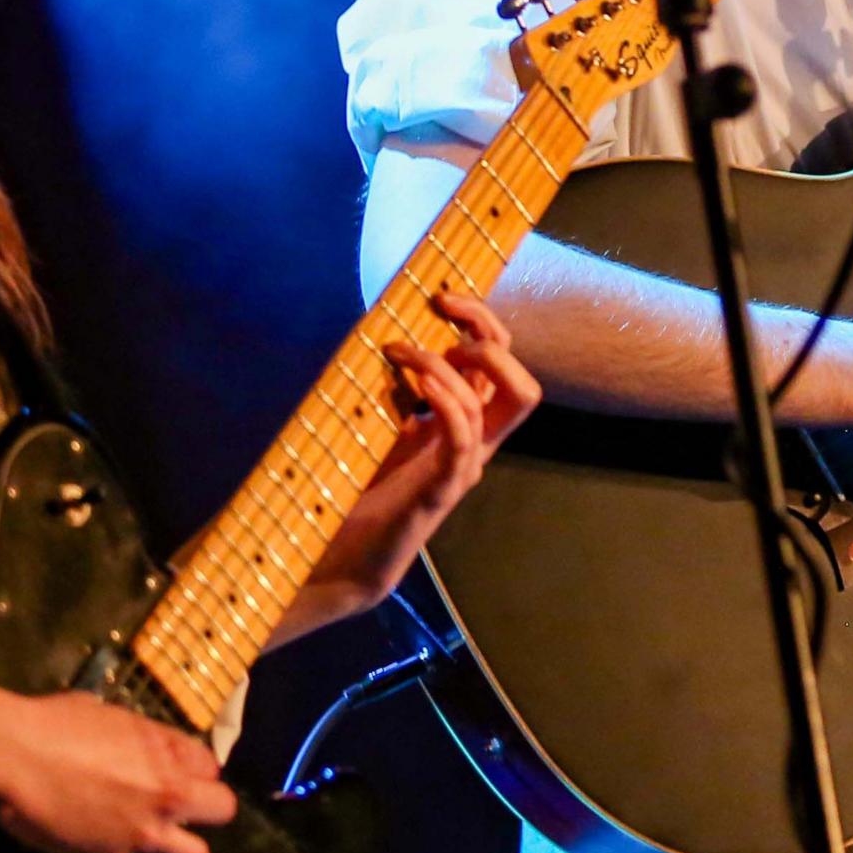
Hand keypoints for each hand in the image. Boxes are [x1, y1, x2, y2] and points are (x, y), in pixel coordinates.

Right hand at [0, 673, 238, 852]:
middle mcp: (168, 793)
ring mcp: (146, 831)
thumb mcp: (112, 717)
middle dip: (204, 808)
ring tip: (151, 834)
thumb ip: (144, 740)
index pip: (211, 767)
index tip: (175, 773)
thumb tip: (145, 747)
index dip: (193, 772)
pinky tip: (109, 841)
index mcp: (169, 751)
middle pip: (222, 809)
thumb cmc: (54, 723)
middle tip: (176, 807)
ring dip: (179, 844)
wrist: (14, 757)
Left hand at [285, 291, 542, 641]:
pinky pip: (463, 439)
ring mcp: (461, 468)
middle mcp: (473, 444)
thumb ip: (394, 386)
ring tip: (398, 349)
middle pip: (519, 379)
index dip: (482, 322)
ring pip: (495, 400)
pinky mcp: (440, 491)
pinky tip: (415, 384)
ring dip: (443, 360)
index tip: (441, 297)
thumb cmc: (351, 487)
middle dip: (486, 330)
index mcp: (462, 425)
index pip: (501, 364)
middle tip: (440, 308)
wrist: (333, 555)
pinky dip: (447, 402)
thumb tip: (387, 328)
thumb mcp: (376, 423)